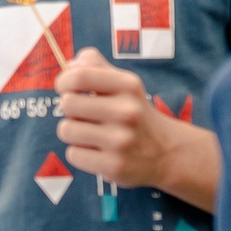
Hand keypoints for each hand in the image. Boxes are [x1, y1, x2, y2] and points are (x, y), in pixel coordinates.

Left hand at [57, 49, 201, 192]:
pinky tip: (97, 151)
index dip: (64, 81)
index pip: (80, 76)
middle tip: (83, 114)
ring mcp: (120, 141)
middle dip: (69, 109)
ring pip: (66, 130)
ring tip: (91, 133)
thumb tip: (71, 64)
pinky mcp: (113, 166)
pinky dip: (80, 153)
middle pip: (68, 103)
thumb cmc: (136, 113)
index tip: (66, 88)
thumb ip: (98, 67)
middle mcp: (126, 111)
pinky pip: (73, 154)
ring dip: (73, 132)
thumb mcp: (126, 84)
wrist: (166, 151)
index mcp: (128, 86)